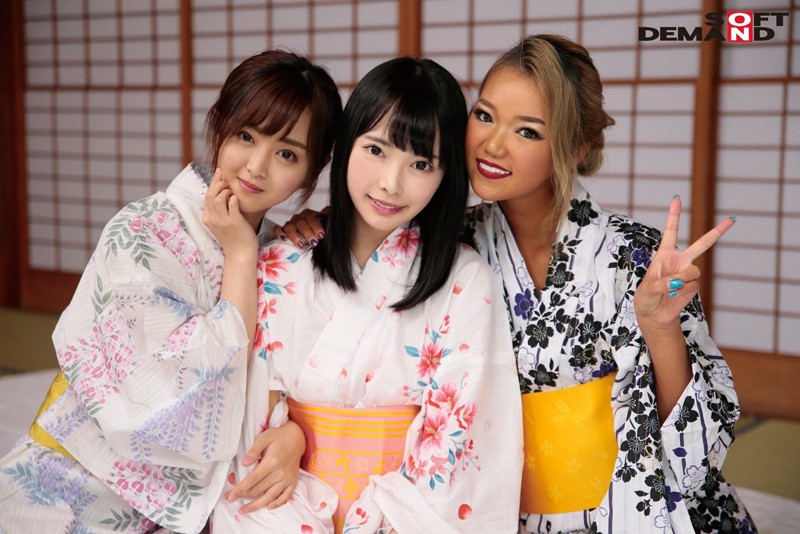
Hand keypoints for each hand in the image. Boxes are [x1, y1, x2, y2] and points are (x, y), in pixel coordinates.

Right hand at [203, 168, 257, 258]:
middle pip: (211, 194)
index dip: (213, 183)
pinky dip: (235, 198)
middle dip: (218, 183)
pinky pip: (232, 204)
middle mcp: (213, 219)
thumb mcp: (221, 224)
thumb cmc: (234, 238)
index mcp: (208, 218)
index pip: (207, 196)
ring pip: (219, 198)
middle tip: (227, 180)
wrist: (240, 254)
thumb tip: (223, 194)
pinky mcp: (234, 222)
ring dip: (226, 190)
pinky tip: (237, 198)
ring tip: (233, 191)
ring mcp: (223, 221)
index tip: (219, 173)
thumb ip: (220, 211)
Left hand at [226, 421, 305, 512]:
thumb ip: (253, 451)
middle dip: (243, 496)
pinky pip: (285, 497)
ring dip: (256, 505)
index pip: (252, 480)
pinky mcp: (293, 481)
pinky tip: (268, 507)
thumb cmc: (278, 436)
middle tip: (230, 499)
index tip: (230, 497)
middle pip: (259, 490)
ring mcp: (287, 479)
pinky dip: (277, 504)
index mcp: (271, 462)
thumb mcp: (264, 438)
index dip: (240, 489)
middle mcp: (280, 473)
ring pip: (270, 497)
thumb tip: (244, 464)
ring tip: (244, 510)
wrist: (297, 437)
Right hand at [273, 207, 328, 248]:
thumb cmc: (316, 233)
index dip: (316, 226)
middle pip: (301, 223)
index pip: (312, 217)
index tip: (321, 235)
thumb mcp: (324, 226)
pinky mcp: (281, 231)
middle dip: (308, 233)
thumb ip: (327, 220)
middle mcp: (299, 218)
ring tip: (301, 245)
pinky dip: (279, 233)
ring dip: (295, 236)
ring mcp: (289, 224)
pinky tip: (283, 238)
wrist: (310, 238)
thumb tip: (331, 211)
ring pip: (289, 227)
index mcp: (309, 215)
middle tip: (313, 242)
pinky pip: (277, 229)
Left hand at [634, 196, 733, 329]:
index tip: (677, 197)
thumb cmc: (647, 297)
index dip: (674, 214)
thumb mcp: (648, 287)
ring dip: (680, 280)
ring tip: (669, 288)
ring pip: (693, 271)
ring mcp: (688, 273)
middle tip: (732, 220)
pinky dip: (681, 291)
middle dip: (717, 232)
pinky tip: (674, 294)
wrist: (653, 314)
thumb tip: (678, 282)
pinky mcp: (693, 286)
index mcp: (665, 254)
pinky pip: (692, 285)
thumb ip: (662, 282)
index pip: (671, 231)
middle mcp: (680, 261)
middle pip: (702, 244)